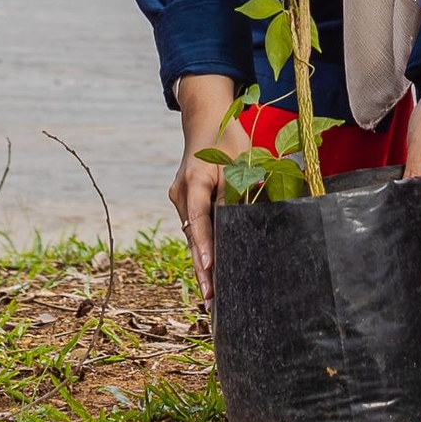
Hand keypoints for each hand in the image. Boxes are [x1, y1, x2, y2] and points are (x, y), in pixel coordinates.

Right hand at [171, 77, 240, 298]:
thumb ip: (237, 192)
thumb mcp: (239, 161)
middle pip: (193, 236)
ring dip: (201, 264)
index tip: (210, 267)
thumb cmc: (227, 139)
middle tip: (210, 299)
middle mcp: (182, 193)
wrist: (205, 121)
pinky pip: (194, 230)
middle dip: (202, 269)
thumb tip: (240, 225)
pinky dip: (202, 250)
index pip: (200, 216)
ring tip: (210, 297)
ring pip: (192, 237)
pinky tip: (209, 274)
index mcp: (195, 179)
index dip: (206, 244)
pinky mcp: (185, 203)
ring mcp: (180, 199)